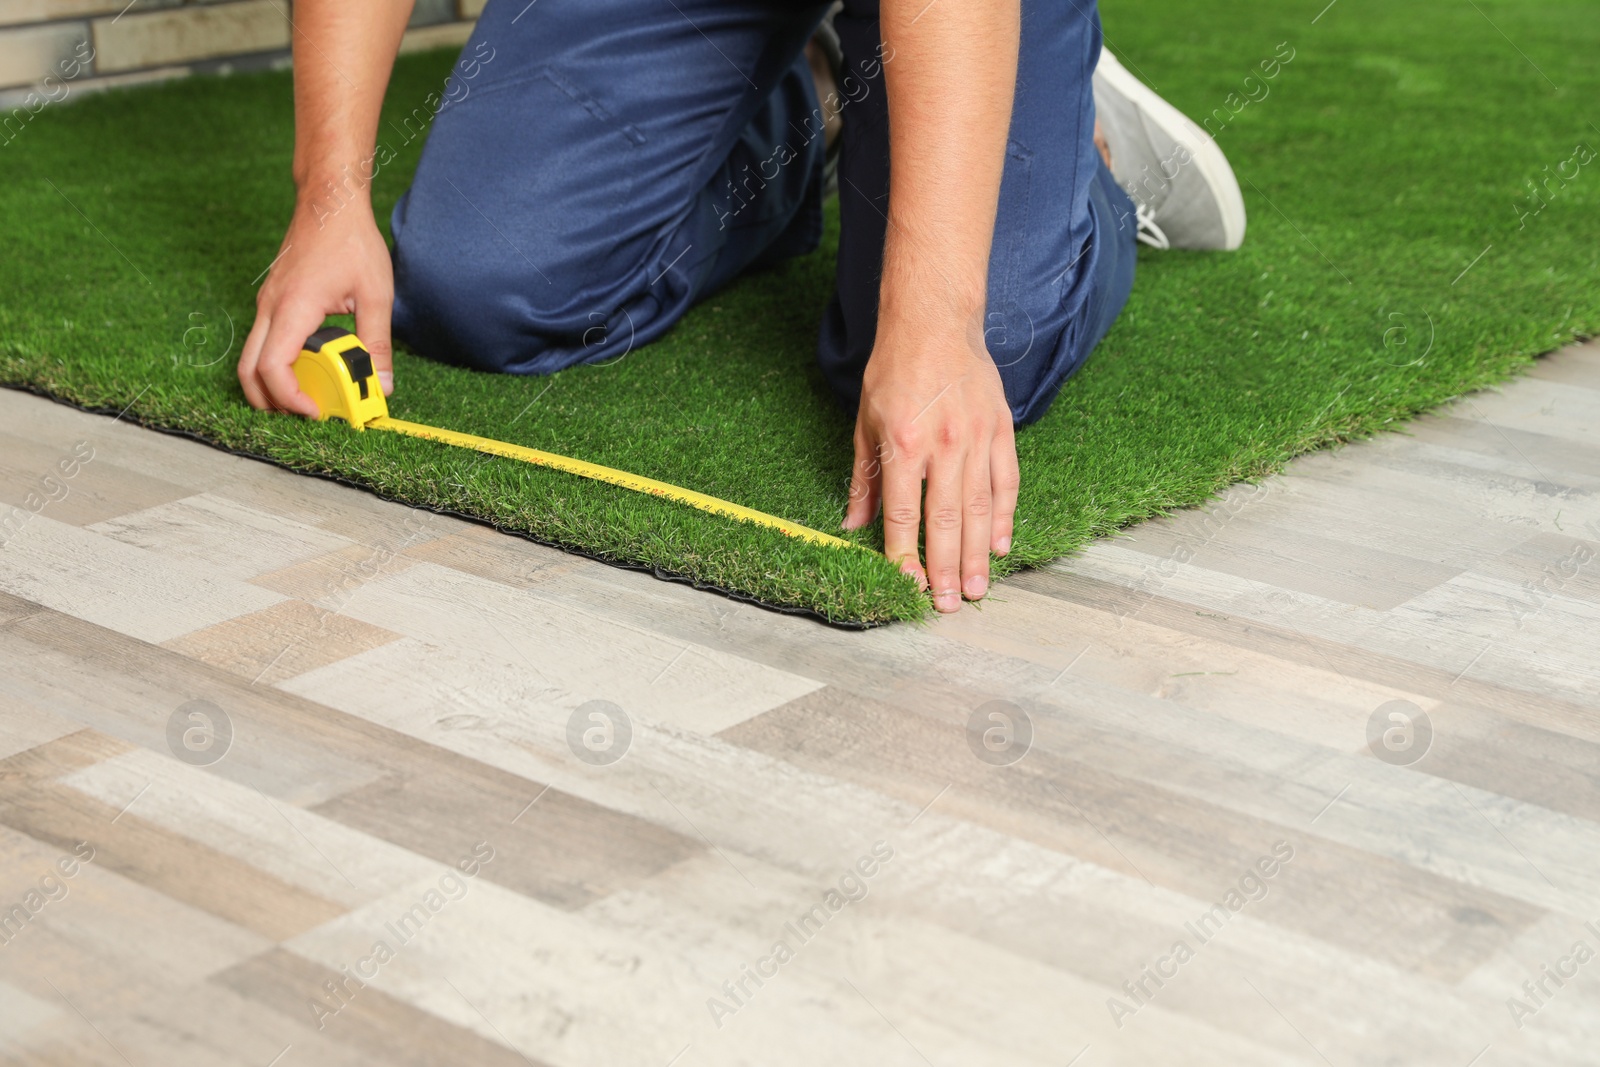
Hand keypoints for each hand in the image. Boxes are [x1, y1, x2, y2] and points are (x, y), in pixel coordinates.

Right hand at [237, 195, 394, 416]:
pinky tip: (310, 372)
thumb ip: (377, 344)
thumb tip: (382, 386)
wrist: (329, 202)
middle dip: (272, 403)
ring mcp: (267, 305)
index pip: (272, 367)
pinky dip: (278, 366)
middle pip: (248, 371)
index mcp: (293, 307)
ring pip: (251, 359)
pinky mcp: (272, 302)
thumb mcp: (375, 295)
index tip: (316, 412)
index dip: (289, 399)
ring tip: (311, 399)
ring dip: (273, 387)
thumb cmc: (351, 240)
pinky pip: (264, 343)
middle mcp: (270, 308)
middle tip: (308, 416)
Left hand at [844, 312, 1018, 611]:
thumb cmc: (894, 369)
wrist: (935, 322)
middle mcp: (942, 444)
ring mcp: (975, 437)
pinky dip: (1004, 517)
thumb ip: (864, 477)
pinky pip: (1005, 482)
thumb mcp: (864, 422)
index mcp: (903, 443)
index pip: (902, 512)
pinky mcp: (1000, 429)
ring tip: (974, 589)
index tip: (907, 584)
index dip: (904, 552)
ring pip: (979, 508)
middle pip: (944, 519)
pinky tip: (998, 546)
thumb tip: (853, 524)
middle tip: (949, 604)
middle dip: (944, 566)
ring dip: (976, 553)